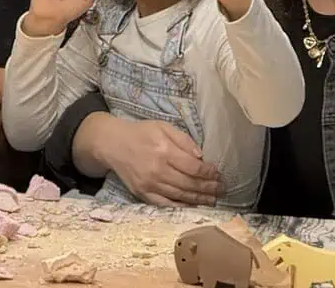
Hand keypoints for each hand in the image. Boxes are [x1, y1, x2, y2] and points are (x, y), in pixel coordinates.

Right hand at [101, 117, 220, 206]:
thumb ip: (183, 139)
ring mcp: (149, 184)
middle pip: (189, 183)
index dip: (208, 172)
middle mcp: (157, 169)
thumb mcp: (162, 127)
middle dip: (209, 188)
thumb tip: (201, 156)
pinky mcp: (143, 193)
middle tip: (222, 190)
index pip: (193, 166)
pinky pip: (166, 204)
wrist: (112, 144)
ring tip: (213, 200)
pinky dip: (181, 206)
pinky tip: (193, 206)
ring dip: (199, 199)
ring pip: (180, 195)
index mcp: (164, 150)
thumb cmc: (140, 133)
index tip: (218, 173)